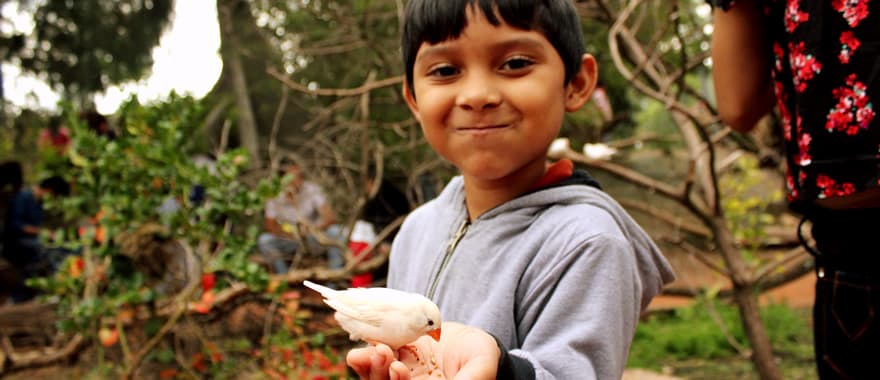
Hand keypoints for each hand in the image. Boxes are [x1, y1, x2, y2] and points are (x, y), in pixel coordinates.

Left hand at [347, 322, 499, 379]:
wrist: (470, 340)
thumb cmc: (481, 356)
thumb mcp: (481, 368)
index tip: (399, 368)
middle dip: (380, 373)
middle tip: (383, 352)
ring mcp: (400, 374)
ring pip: (377, 377)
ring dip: (372, 365)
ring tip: (377, 347)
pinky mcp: (394, 357)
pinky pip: (374, 361)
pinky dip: (365, 357)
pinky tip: (362, 349)